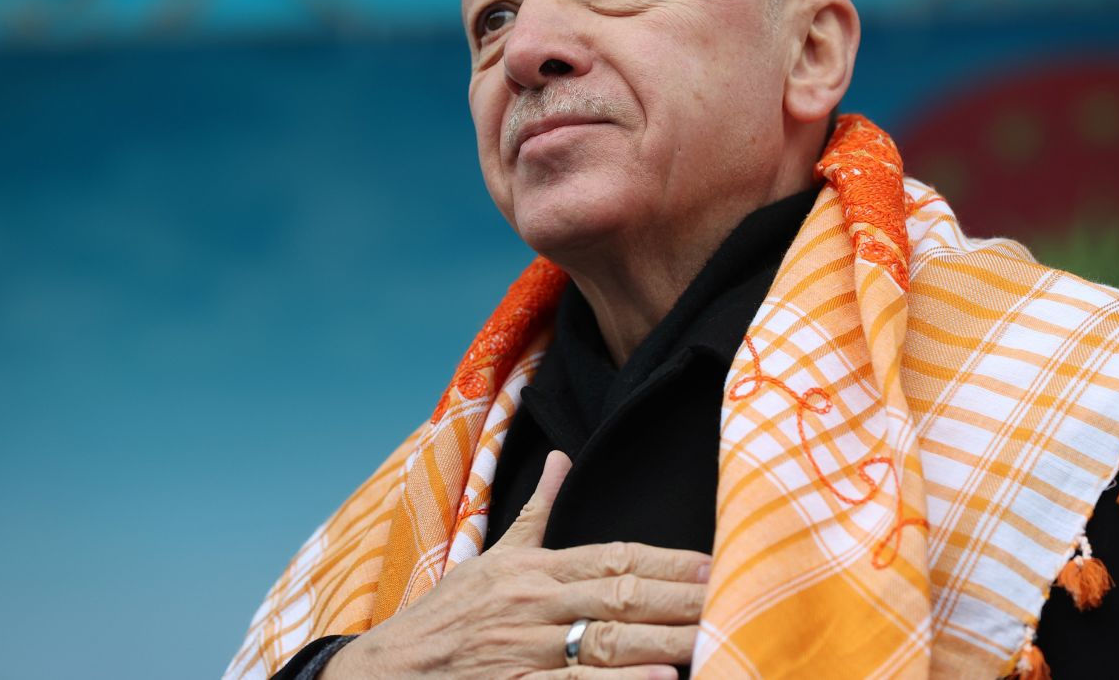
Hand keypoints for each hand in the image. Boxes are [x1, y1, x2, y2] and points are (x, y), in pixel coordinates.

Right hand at [321, 451, 709, 678]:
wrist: (386, 672)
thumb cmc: (447, 617)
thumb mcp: (490, 559)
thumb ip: (535, 515)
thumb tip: (558, 459)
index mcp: (532, 570)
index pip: (612, 557)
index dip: (666, 561)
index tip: (713, 563)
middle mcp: (532, 606)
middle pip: (620, 597)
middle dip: (680, 598)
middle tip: (732, 596)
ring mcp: (523, 652)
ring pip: (606, 642)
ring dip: (662, 640)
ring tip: (711, 638)